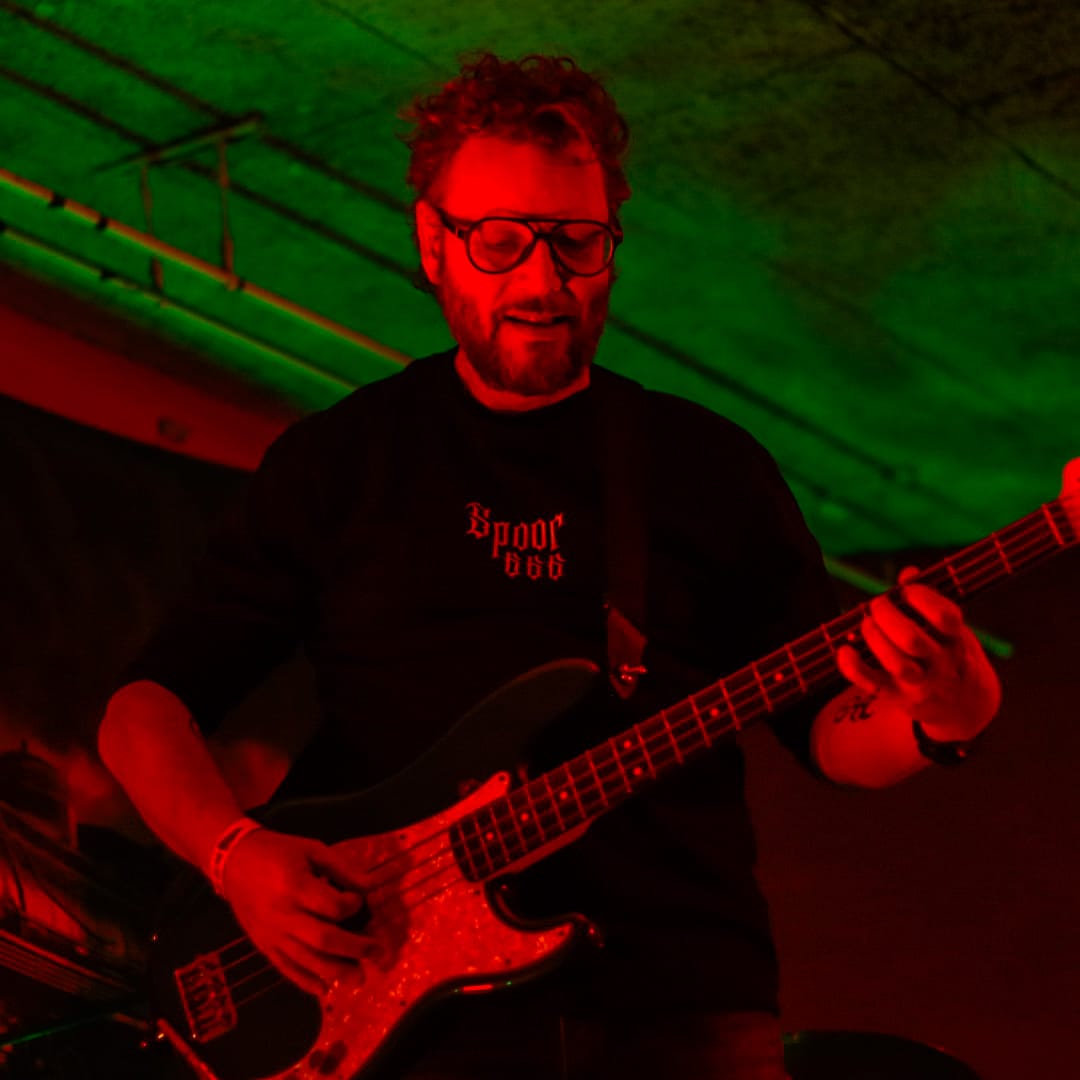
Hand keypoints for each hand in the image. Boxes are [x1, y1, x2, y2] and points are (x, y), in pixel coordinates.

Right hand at [220, 827, 374, 996]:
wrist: (233, 861)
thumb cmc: (278, 851)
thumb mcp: (312, 850)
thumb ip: (342, 869)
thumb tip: (372, 886)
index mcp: (296, 887)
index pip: (333, 907)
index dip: (353, 905)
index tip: (360, 900)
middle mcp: (284, 915)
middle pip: (324, 940)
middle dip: (355, 948)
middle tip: (377, 951)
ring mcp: (272, 935)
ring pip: (307, 961)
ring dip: (336, 972)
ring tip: (359, 977)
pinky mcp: (263, 945)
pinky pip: (286, 969)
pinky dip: (305, 982)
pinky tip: (325, 990)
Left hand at [837, 566, 1000, 740]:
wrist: (963, 705)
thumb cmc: (948, 651)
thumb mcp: (951, 627)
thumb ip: (930, 599)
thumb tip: (908, 573)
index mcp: (956, 640)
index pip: (945, 617)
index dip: (921, 597)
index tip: (907, 591)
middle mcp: (941, 663)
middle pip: (912, 640)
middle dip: (887, 616)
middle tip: (877, 605)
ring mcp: (920, 683)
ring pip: (896, 663)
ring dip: (873, 638)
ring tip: (867, 625)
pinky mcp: (897, 697)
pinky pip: (871, 684)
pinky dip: (852, 667)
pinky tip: (844, 650)